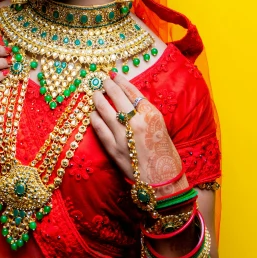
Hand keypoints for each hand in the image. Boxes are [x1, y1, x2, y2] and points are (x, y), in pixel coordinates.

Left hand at [90, 72, 187, 195]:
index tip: (113, 75)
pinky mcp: (114, 150)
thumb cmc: (164, 154)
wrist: (163, 182)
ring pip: (105, 111)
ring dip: (98, 100)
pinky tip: (92, 114)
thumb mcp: (160, 127)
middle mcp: (137, 123)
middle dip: (107, 87)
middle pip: (117, 97)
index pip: (132, 92)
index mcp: (152, 115)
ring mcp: (124, 136)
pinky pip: (100, 130)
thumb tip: (127, 99)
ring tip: (94, 94)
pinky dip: (95, 119)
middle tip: (101, 81)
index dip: (120, 81)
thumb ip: (145, 112)